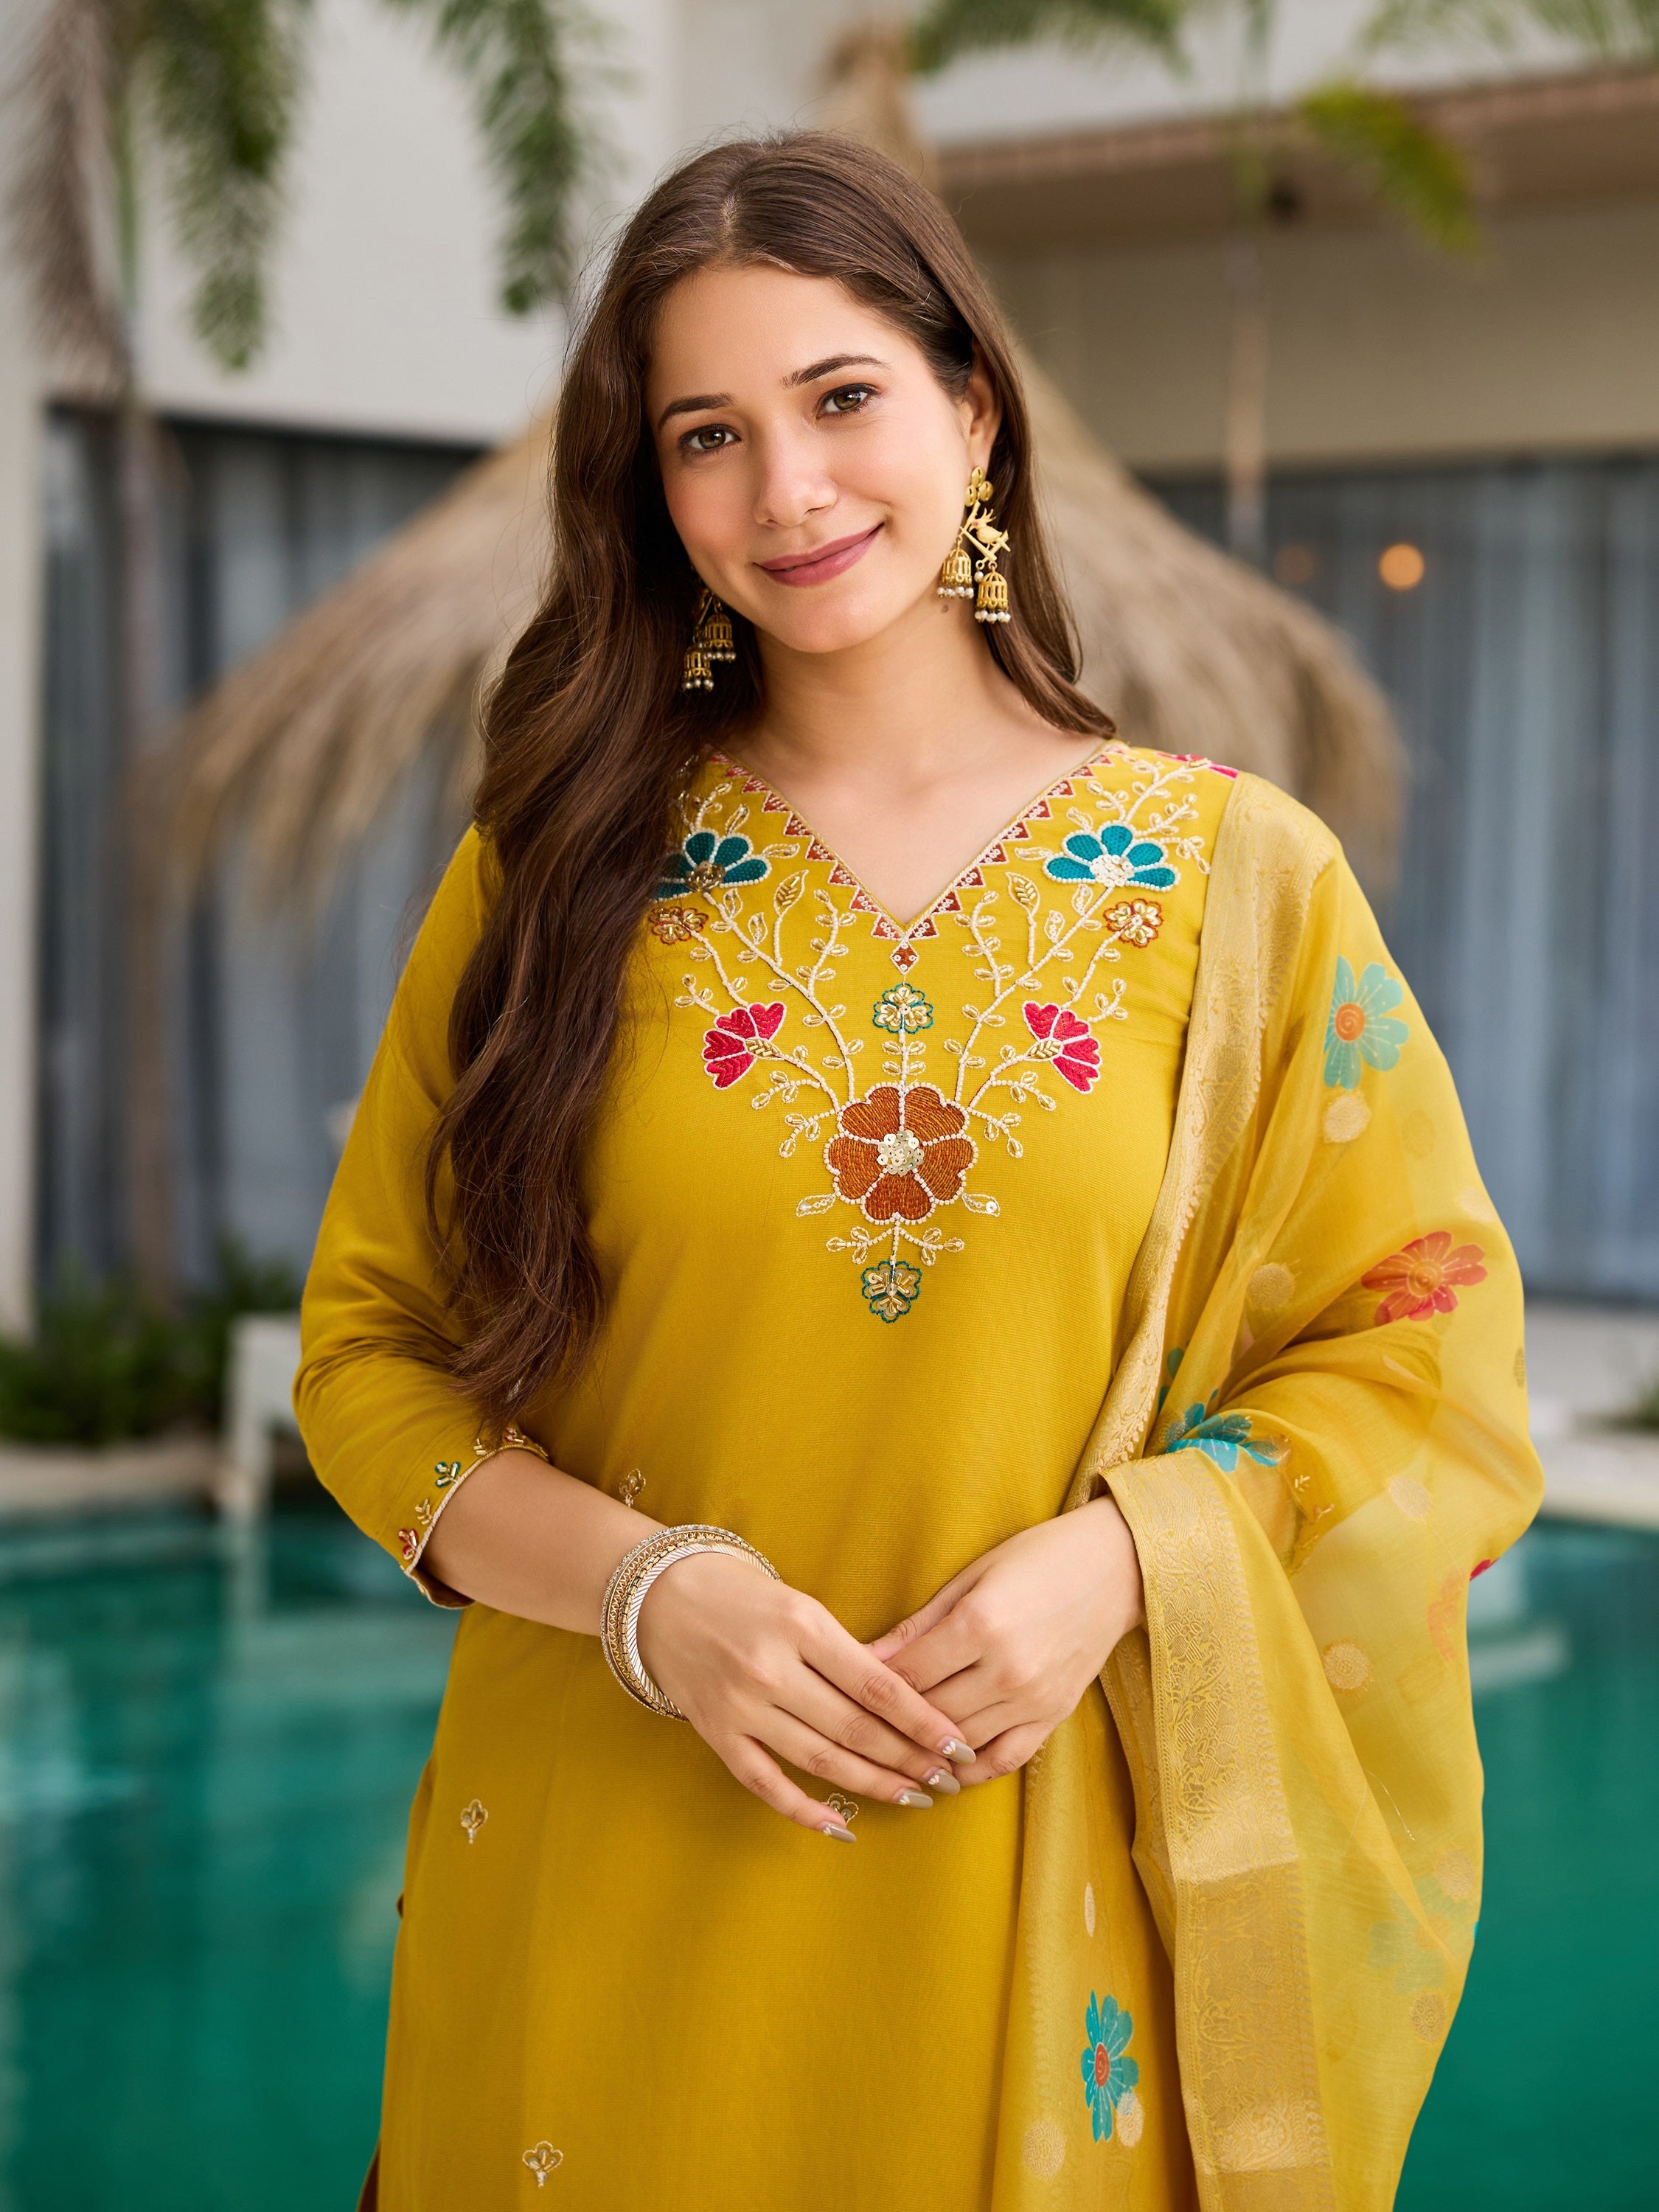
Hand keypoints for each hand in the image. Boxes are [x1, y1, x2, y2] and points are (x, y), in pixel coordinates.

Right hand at [636, 1552, 977, 1837]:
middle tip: (947, 1778)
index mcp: (802, 1624)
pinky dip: (806, 1809)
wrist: (656, 1594)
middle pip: (855, 1727)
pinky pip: (766, 1782)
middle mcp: (772, 1667)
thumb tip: (901, 1702)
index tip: (957, 1743)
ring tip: (913, 1797)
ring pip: (820, 1758)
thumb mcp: (799, 1604)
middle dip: (908, 1758)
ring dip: (872, 1784)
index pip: (876, 1684)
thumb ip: (843, 1650)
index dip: (922, 1720)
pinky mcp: (716, 1732)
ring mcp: (741, 1704)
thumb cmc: (741, 1592)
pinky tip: (842, 1826)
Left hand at [867, 1497, 1143, 1786]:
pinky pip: (1004, 1758)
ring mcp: (1033, 1698)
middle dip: (888, 1726)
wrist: (1116, 1567)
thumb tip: (868, 1656)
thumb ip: (920, 1623)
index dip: (869, 1688)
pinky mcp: (1054, 1715)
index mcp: (980, 1625)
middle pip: (929, 1715)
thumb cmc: (1039, 1557)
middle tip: (854, 1732)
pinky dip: (970, 1772)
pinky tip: (944, 1772)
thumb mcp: (973, 1575)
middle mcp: (1006, 1669)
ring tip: (888, 1757)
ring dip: (923, 1755)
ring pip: (960, 1744)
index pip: (908, 1675)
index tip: (842, 1692)